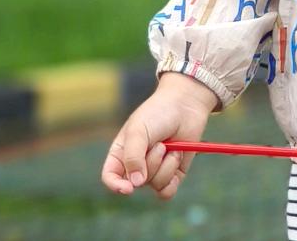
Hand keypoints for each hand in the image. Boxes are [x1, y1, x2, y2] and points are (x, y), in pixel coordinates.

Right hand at [100, 73, 219, 199]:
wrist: (186, 104)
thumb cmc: (158, 113)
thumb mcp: (139, 131)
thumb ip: (133, 157)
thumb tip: (136, 184)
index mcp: (121, 153)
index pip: (110, 177)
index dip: (116, 186)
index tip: (128, 188)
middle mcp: (136, 165)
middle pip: (138, 183)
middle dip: (152, 163)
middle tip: (161, 143)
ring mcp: (155, 170)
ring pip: (155, 185)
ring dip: (166, 165)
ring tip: (171, 146)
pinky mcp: (172, 174)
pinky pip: (168, 191)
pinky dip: (173, 178)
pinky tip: (177, 159)